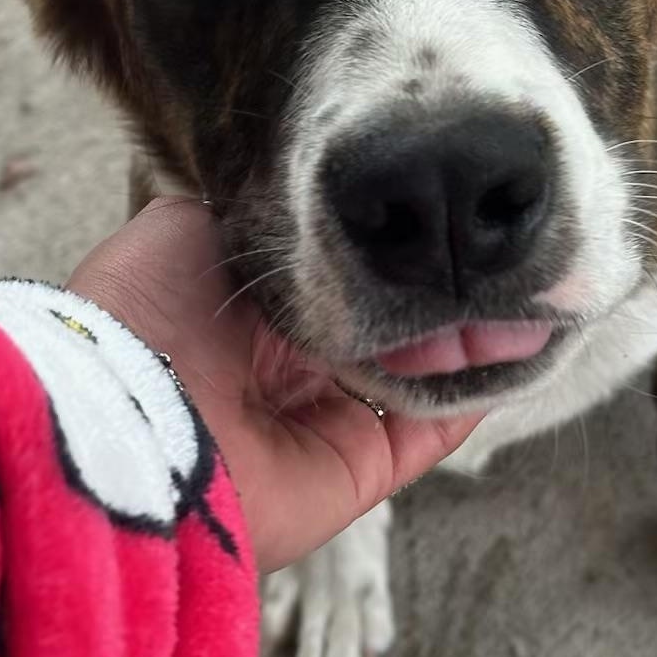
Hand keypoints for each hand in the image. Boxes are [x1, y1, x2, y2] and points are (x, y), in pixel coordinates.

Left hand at [67, 198, 483, 572]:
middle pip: (397, 324)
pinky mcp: (362, 469)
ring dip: (476, 335)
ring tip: (528, 288)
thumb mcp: (187, 225)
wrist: (128, 414)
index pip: (351, 272)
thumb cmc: (147, 310)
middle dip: (446, 290)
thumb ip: (253, 208)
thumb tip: (310, 187)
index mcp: (259, 311)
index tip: (446, 209)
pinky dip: (481, 389)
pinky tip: (522, 340)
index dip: (399, 245)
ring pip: (428, 373)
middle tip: (501, 248)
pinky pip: (436, 428)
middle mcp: (300, 366)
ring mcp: (333, 420)